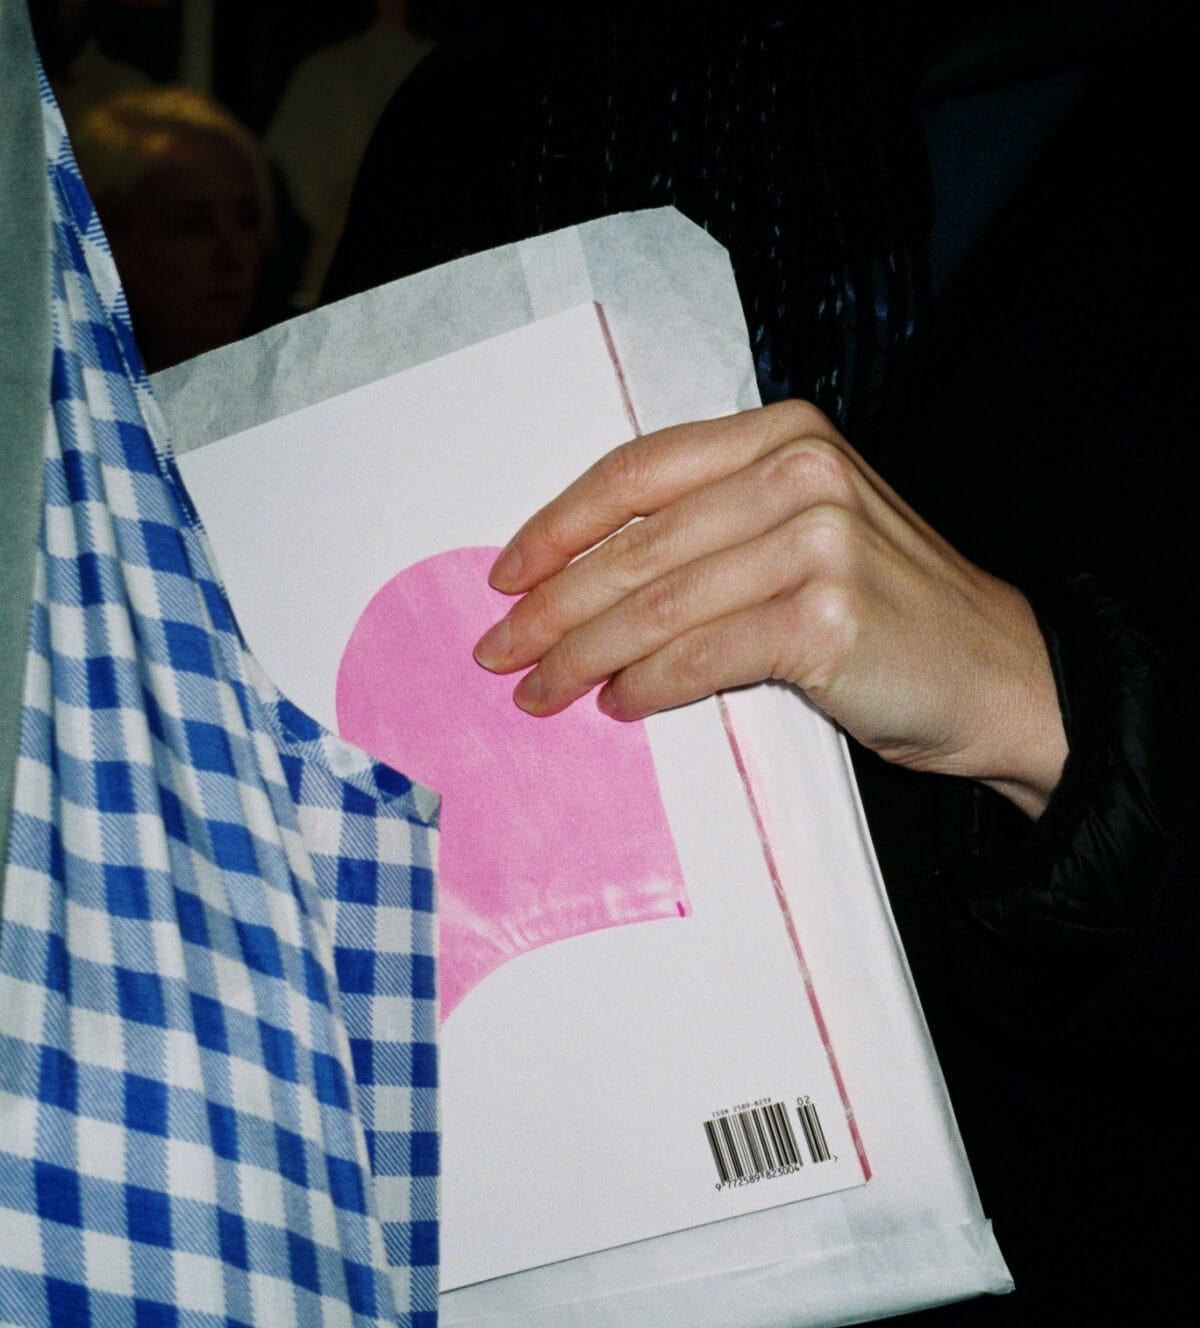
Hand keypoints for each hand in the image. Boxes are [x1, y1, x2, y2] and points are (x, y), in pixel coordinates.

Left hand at [475, 401, 1066, 818]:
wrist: (999, 674)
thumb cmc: (890, 611)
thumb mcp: (804, 533)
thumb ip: (714, 528)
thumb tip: (582, 577)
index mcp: (785, 433)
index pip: (638, 471)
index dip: (558, 525)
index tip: (505, 574)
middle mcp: (800, 472)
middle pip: (636, 544)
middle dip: (551, 605)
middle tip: (499, 651)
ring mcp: (818, 541)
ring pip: (657, 605)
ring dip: (581, 657)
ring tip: (540, 692)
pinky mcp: (826, 617)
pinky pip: (701, 658)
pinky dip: (647, 687)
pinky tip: (617, 704)